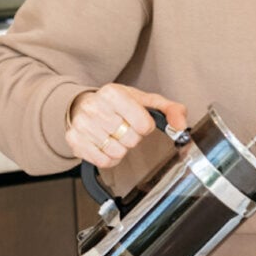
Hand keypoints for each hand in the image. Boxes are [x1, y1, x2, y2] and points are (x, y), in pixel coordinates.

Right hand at [65, 84, 187, 168]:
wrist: (83, 105)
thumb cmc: (117, 104)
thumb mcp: (145, 101)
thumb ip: (170, 109)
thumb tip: (181, 125)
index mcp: (113, 93)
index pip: (144, 124)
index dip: (145, 126)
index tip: (138, 120)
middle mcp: (94, 107)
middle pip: (131, 139)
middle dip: (132, 137)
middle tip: (124, 128)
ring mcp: (82, 125)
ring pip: (117, 152)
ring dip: (121, 148)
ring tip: (114, 136)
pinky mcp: (74, 141)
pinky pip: (103, 161)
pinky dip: (109, 158)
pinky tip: (106, 145)